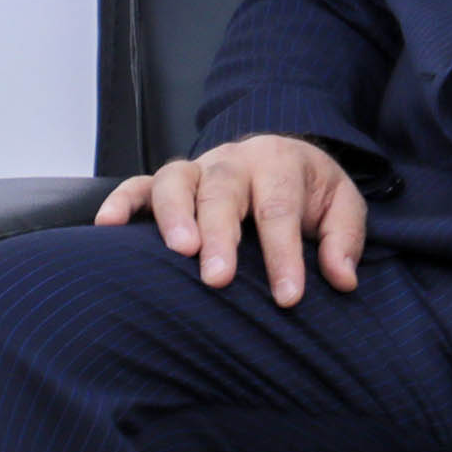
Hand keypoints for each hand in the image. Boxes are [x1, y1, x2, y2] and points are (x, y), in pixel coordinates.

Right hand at [95, 134, 366, 306]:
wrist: (281, 155)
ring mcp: (197, 169)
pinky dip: (121, 201)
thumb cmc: (308, 190)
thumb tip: (342, 279)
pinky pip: (138, 184)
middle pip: (223, 194)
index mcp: (280, 164)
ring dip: (174, 215)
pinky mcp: (167, 180)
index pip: (280, 210)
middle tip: (218, 278)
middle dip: (220, 236)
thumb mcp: (341, 205)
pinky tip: (108, 226)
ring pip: (176, 181)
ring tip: (178, 251)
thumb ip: (343, 239)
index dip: (284, 255)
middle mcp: (234, 162)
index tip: (287, 297)